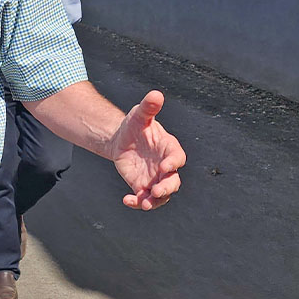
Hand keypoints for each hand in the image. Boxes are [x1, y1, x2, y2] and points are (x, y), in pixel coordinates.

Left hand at [107, 91, 185, 209]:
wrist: (120, 139)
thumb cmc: (134, 126)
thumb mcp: (139, 115)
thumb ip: (148, 108)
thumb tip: (156, 94)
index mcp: (169, 148)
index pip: (177, 158)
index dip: (173, 164)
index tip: (164, 167)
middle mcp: (165, 166)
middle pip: (173, 181)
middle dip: (167, 187)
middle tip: (156, 190)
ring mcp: (155, 178)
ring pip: (162, 195)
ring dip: (155, 201)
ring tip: (144, 204)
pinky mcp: (142, 186)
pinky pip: (144, 198)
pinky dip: (138, 202)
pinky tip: (127, 200)